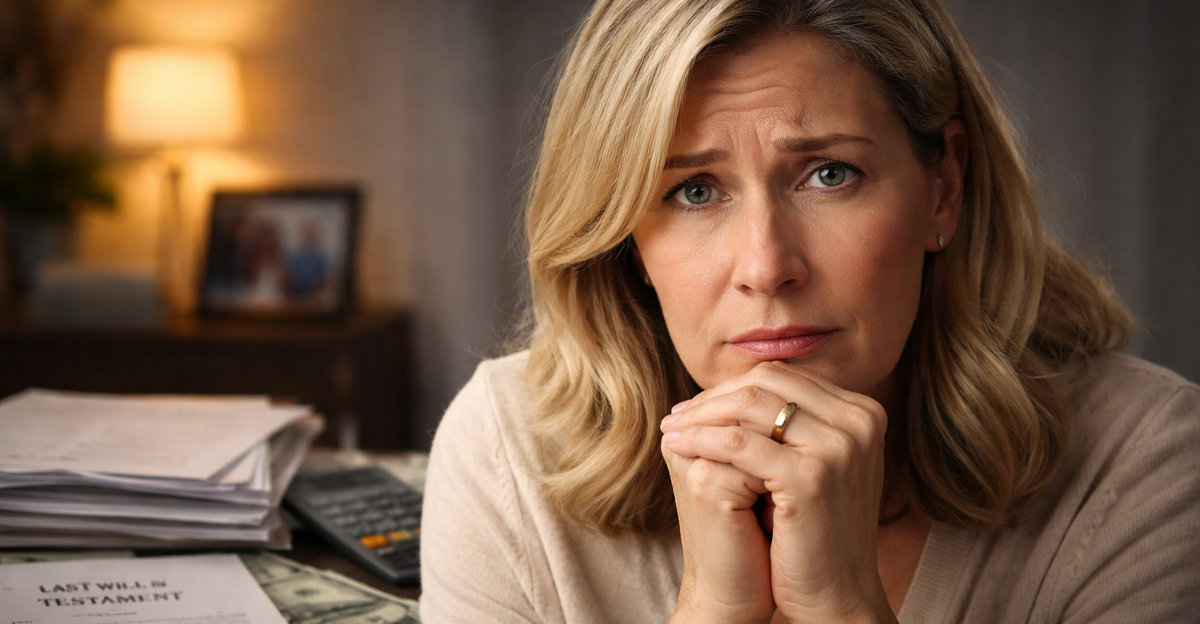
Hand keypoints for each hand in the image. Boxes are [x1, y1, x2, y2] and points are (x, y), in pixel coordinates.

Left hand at [661, 361, 895, 623]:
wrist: (836, 596)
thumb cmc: (814, 533)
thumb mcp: (813, 465)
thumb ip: (792, 423)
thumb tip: (736, 386)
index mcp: (863, 412)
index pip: (783, 377)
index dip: (731, 388)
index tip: (695, 405)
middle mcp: (860, 421)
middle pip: (767, 383)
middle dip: (713, 397)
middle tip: (676, 415)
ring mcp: (840, 447)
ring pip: (750, 406)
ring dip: (700, 415)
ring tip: (671, 429)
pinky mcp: (812, 475)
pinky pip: (739, 443)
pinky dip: (702, 439)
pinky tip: (678, 447)